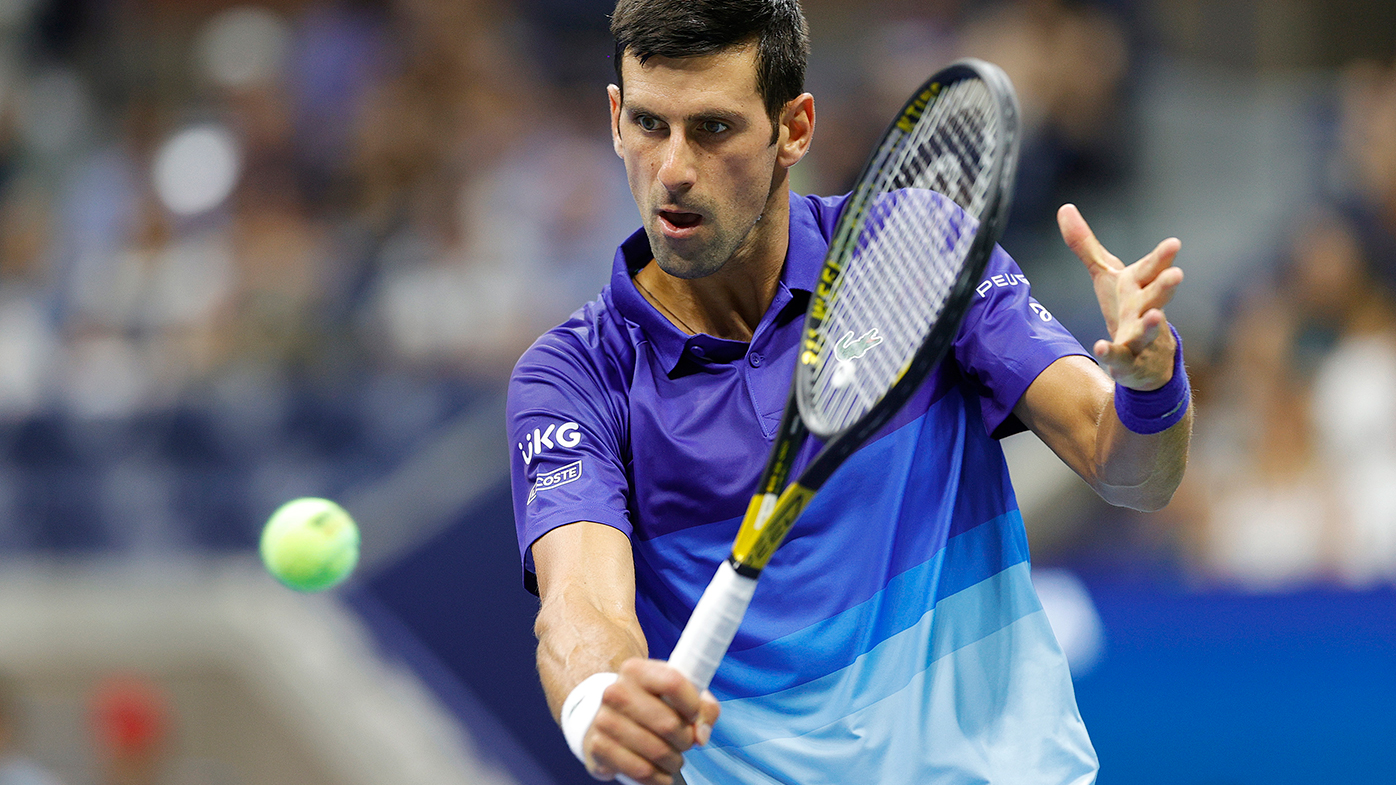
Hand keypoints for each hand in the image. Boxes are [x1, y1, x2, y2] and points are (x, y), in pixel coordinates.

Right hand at [583, 658, 719, 783]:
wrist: (609, 719)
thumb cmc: (651, 705)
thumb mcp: (677, 694)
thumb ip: (703, 708)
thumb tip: (701, 735)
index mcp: (636, 670)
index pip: (674, 682)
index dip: (693, 705)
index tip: (694, 716)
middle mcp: (616, 692)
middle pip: (668, 723)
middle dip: (686, 739)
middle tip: (685, 742)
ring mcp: (604, 721)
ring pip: (657, 751)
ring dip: (674, 761)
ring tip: (673, 757)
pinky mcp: (598, 748)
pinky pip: (641, 771)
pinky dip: (659, 777)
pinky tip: (660, 772)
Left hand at [1058, 204, 1183, 390]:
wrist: (1144, 358)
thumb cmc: (1126, 308)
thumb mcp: (1106, 275)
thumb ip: (1086, 245)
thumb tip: (1064, 207)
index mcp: (1139, 286)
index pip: (1151, 269)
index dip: (1162, 257)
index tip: (1173, 243)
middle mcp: (1144, 309)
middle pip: (1156, 296)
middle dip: (1165, 286)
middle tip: (1176, 274)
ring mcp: (1140, 337)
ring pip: (1147, 330)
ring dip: (1151, 323)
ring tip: (1156, 315)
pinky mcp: (1129, 361)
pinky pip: (1121, 358)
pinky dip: (1111, 354)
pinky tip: (1100, 348)